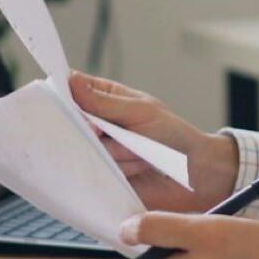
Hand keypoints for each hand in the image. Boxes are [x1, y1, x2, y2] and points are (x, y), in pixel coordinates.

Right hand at [71, 71, 239, 213]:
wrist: (194, 175)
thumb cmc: (173, 136)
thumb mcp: (141, 111)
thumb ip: (105, 102)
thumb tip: (73, 81)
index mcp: (106, 99)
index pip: (73, 90)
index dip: (64, 94)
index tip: (63, 100)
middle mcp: (98, 125)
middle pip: (71, 123)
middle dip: (93, 130)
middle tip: (109, 133)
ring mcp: (99, 152)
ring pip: (85, 149)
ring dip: (116, 153)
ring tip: (140, 154)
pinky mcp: (102, 177)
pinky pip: (93, 174)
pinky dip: (116, 171)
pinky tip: (136, 169)